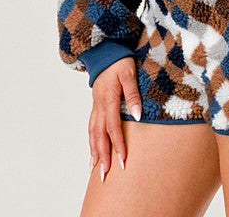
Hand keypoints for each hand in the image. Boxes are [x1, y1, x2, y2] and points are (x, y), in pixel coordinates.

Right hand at [88, 57, 141, 180]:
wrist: (105, 52)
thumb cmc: (119, 62)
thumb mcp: (129, 74)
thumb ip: (132, 94)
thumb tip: (137, 115)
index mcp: (108, 99)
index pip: (113, 128)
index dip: (117, 145)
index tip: (122, 161)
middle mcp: (99, 106)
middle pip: (100, 136)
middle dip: (103, 156)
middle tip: (106, 176)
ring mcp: (95, 106)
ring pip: (93, 133)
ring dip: (95, 152)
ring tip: (97, 170)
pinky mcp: (95, 106)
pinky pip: (91, 127)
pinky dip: (91, 141)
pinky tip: (93, 152)